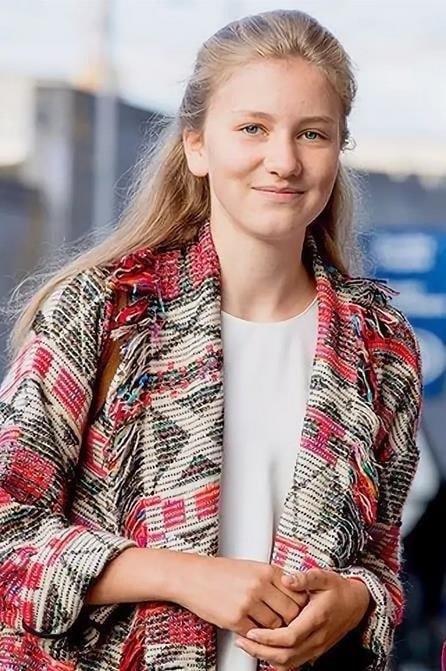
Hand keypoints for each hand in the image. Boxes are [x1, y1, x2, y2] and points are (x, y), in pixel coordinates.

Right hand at [170, 554, 308, 636]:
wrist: (192, 576)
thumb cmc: (220, 571)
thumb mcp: (250, 567)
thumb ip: (272, 579)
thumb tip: (293, 593)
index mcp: (266, 570)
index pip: (297, 593)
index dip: (300, 604)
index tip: (297, 609)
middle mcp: (259, 585)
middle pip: (291, 612)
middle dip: (290, 620)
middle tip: (285, 622)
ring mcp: (248, 603)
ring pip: (275, 626)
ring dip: (273, 629)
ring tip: (266, 625)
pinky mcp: (235, 619)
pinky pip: (256, 634)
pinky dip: (255, 634)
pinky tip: (251, 628)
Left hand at [234, 568, 370, 669]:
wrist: (356, 604)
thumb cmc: (338, 590)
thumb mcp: (323, 577)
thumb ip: (304, 578)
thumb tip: (286, 579)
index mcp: (317, 618)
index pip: (290, 636)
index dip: (269, 637)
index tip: (251, 632)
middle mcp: (317, 638)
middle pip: (286, 655)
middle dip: (261, 650)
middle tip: (242, 640)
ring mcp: (316, 647)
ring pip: (288, 663)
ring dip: (265, 657)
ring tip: (247, 645)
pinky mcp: (314, 651)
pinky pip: (293, 662)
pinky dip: (276, 660)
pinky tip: (263, 650)